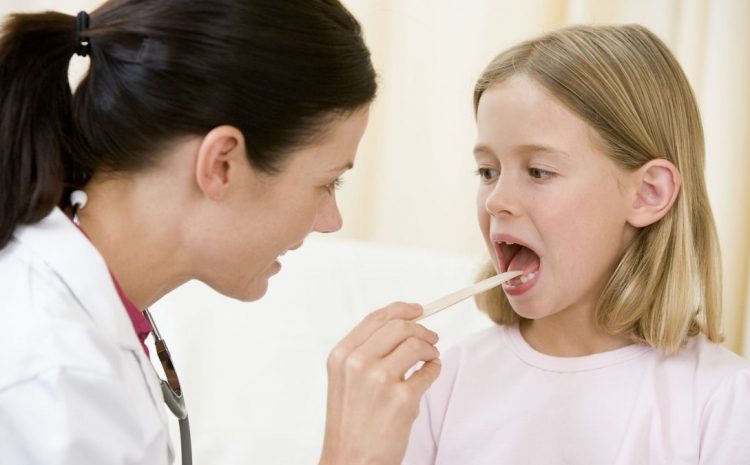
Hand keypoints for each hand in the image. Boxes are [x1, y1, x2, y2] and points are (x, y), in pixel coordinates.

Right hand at [319, 303, 440, 464]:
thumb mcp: (345, 380)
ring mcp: (380, 380)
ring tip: (430, 358)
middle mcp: (358, 363)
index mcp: (341, 356)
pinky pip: (428, 371)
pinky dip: (434, 369)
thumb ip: (366, 353)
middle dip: (422, 328)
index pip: (376, 318)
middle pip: (400, 326)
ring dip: (430, 349)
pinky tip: (430, 373)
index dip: (402, 309)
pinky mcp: (402, 398)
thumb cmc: (351, 424)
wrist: (350, 461)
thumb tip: (401, 328)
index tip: (418, 309)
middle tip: (431, 336)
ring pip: (417, 345)